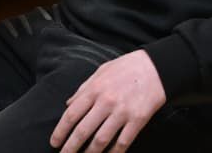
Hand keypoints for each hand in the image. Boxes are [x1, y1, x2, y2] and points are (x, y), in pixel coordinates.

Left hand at [50, 50, 165, 152]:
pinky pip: (122, 143)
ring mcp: (122, 112)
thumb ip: (83, 88)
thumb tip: (68, 104)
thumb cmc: (126, 68)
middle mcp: (106, 102)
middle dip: (70, 148)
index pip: (71, 115)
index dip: (60, 131)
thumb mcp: (101, 71)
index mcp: (95, 89)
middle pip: (83, 131)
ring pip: (101, 140)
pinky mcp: (137, 120)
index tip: (54, 142)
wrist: (156, 67)